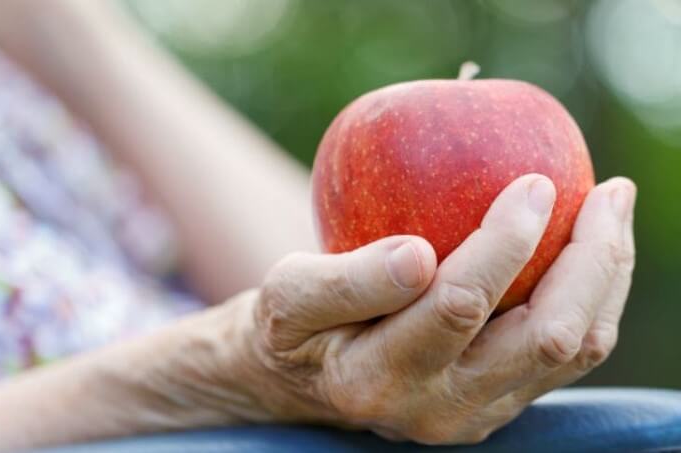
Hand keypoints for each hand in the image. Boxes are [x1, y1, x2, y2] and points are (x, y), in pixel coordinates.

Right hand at [140, 174, 635, 444]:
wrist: (306, 381)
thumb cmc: (292, 326)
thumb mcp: (288, 296)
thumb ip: (344, 281)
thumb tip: (419, 256)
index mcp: (380, 380)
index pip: (458, 305)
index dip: (504, 242)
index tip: (532, 181)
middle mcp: (440, 409)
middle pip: (545, 338)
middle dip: (590, 260)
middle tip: (607, 191)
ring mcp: (478, 412)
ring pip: (574, 350)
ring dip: (606, 276)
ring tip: (612, 207)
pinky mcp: (500, 402)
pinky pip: (569, 352)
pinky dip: (594, 295)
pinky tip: (591, 246)